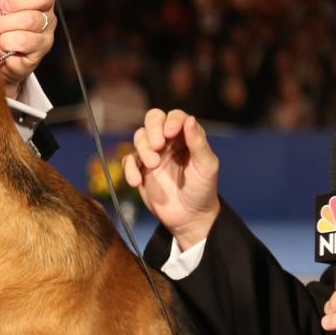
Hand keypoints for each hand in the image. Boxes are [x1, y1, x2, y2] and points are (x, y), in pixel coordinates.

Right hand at [123, 108, 219, 248]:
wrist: (189, 218)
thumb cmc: (203, 190)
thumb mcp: (206, 167)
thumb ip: (198, 143)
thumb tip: (189, 119)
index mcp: (186, 137)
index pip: (175, 117)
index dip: (171, 121)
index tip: (170, 133)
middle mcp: (168, 141)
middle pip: (152, 119)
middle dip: (152, 129)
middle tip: (158, 146)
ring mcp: (153, 154)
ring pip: (139, 137)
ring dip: (143, 149)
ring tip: (153, 166)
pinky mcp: (140, 170)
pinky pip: (129, 160)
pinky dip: (129, 169)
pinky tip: (137, 182)